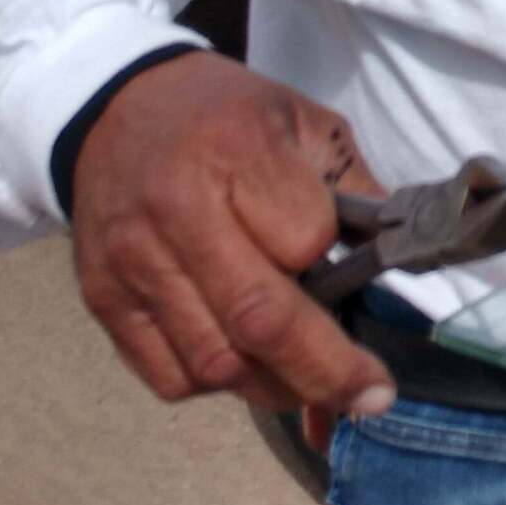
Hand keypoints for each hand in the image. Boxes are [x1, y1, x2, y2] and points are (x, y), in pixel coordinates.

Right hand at [70, 51, 395, 422]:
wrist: (118, 108)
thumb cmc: (227, 115)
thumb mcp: (304, 123)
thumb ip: (353, 191)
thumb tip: (402, 257)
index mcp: (236, 150)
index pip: (304, 241)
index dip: (338, 270)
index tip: (359, 278)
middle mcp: (177, 209)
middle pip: (260, 321)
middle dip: (326, 371)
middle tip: (371, 396)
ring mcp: (132, 261)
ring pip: (215, 364)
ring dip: (274, 385)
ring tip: (308, 378)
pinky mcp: (103, 299)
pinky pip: (169, 377)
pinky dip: (217, 385)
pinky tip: (245, 362)